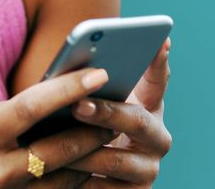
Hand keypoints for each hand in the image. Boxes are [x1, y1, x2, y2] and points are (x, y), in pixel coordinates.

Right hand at [0, 67, 116, 188]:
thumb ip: (8, 113)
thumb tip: (55, 99)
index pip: (33, 106)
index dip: (69, 88)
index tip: (100, 73)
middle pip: (60, 149)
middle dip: (93, 129)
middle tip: (118, 111)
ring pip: (65, 180)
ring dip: (90, 158)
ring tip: (107, 137)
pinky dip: (74, 183)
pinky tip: (86, 167)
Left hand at [61, 37, 172, 186]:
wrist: (78, 177)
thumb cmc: (79, 131)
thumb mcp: (88, 108)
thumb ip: (90, 89)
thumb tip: (72, 65)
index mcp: (149, 108)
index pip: (158, 80)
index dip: (160, 62)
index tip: (162, 40)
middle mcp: (157, 138)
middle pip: (137, 120)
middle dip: (106, 112)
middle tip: (77, 105)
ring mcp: (148, 169)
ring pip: (115, 160)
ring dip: (81, 151)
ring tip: (52, 143)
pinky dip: (77, 180)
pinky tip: (53, 172)